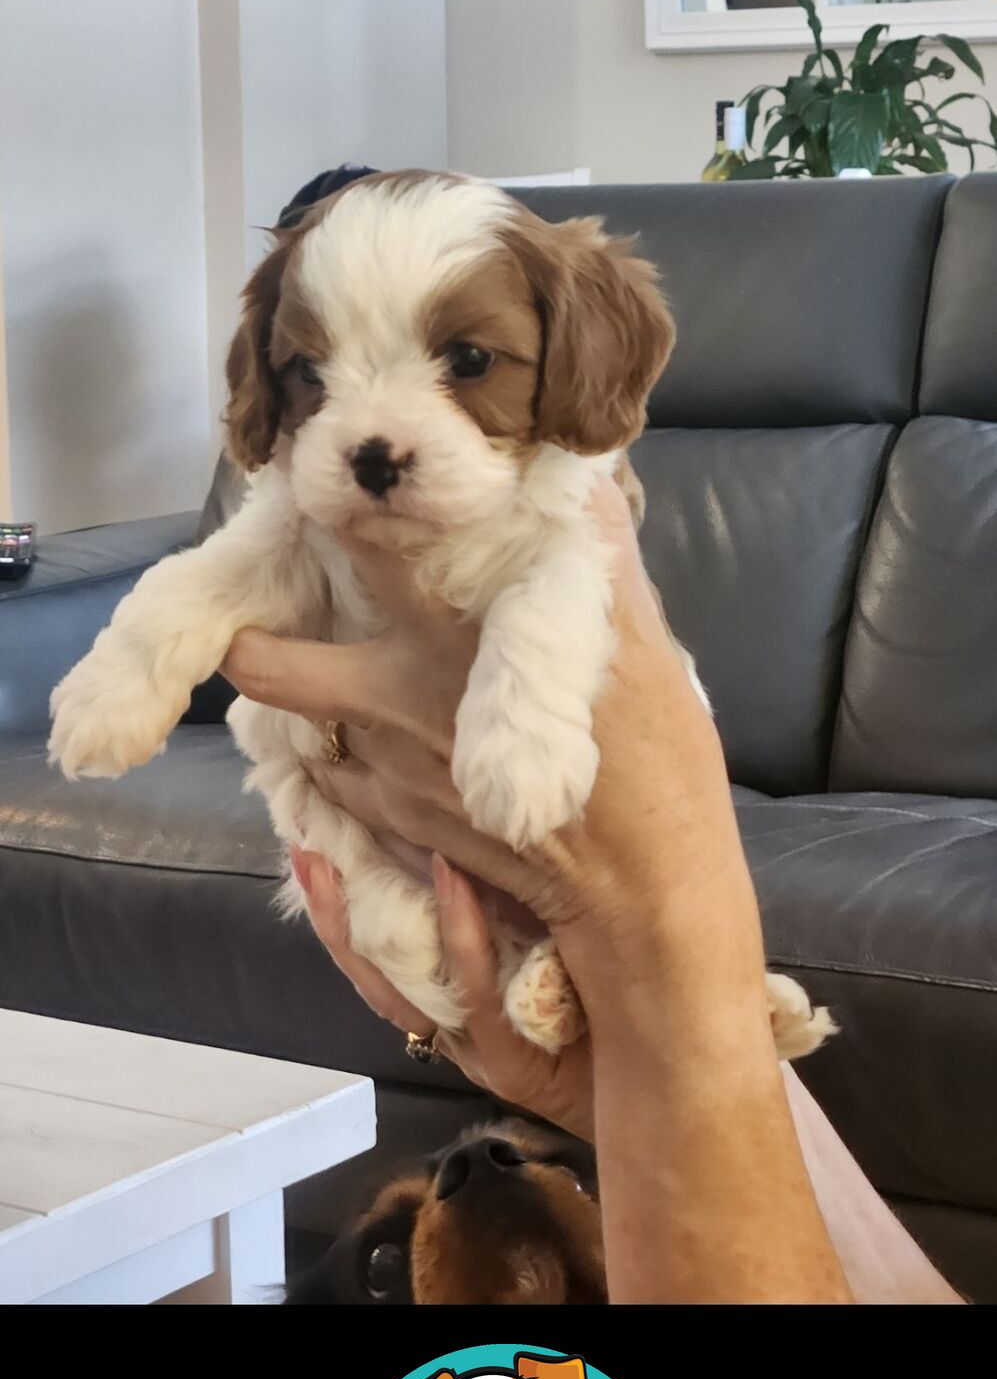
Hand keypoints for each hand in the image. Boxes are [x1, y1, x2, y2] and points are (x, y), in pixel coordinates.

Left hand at [223, 482, 766, 1042]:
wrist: (642, 900)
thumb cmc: (652, 769)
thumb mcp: (644, 648)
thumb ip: (602, 557)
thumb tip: (581, 478)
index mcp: (446, 645)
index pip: (360, 551)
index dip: (332, 509)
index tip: (331, 482)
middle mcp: (395, 708)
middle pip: (268, 666)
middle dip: (250, 634)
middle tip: (274, 601)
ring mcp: (388, 775)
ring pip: (309, 719)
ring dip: (315, 692)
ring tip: (343, 659)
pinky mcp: (399, 825)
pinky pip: (343, 777)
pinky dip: (347, 751)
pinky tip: (386, 732)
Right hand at [289, 845, 593, 1140]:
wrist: (674, 1085)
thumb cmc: (616, 1006)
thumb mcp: (551, 944)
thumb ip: (509, 906)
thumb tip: (474, 828)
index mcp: (456, 1005)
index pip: (381, 957)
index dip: (340, 908)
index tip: (312, 848)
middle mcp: (456, 1031)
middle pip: (374, 976)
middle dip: (332, 915)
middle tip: (304, 851)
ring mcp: (480, 1050)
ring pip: (405, 995)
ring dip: (368, 925)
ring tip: (341, 862)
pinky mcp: (515, 1066)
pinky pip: (477, 999)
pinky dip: (462, 938)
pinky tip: (453, 879)